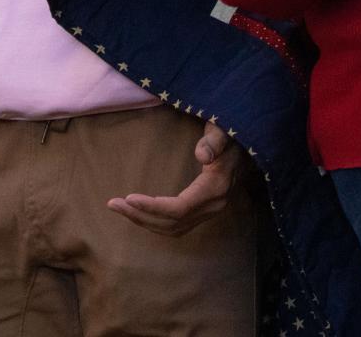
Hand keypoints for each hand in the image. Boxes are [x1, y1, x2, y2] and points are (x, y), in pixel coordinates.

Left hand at [106, 122, 241, 235]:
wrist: (248, 146)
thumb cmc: (230, 133)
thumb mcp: (223, 130)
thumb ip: (214, 141)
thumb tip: (202, 155)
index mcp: (216, 188)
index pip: (180, 208)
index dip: (153, 207)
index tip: (128, 198)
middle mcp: (213, 206)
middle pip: (172, 223)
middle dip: (140, 216)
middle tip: (112, 204)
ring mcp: (210, 211)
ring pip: (173, 228)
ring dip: (145, 221)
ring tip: (119, 208)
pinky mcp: (204, 210)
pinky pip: (178, 225)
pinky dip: (156, 222)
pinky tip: (139, 212)